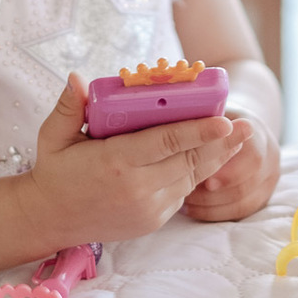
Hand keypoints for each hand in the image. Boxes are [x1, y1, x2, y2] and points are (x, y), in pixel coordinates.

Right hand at [18, 76, 250, 246]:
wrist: (50, 220)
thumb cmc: (55, 171)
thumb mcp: (54, 136)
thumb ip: (69, 106)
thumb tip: (77, 77)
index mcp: (117, 163)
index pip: (167, 143)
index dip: (199, 131)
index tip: (225, 121)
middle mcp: (138, 189)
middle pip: (190, 160)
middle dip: (221, 143)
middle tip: (247, 125)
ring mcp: (148, 208)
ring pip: (191, 177)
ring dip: (215, 157)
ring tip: (238, 137)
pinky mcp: (153, 220)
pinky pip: (182, 191)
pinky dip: (196, 172)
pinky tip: (210, 156)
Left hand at [183, 112, 279, 222]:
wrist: (244, 126)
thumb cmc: (218, 118)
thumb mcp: (213, 113)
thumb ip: (203, 122)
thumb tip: (178, 129)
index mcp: (258, 133)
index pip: (253, 157)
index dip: (230, 173)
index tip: (205, 181)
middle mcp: (270, 157)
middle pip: (247, 185)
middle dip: (214, 194)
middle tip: (185, 196)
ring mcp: (268, 179)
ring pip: (242, 204)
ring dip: (211, 207)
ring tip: (183, 204)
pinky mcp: (261, 196)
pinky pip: (239, 213)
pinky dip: (213, 214)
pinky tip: (190, 210)